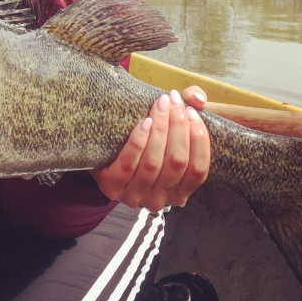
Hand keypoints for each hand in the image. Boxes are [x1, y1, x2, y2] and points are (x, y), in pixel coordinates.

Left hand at [91, 86, 210, 211]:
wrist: (102, 150)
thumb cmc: (143, 139)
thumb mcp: (169, 128)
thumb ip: (188, 110)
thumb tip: (198, 100)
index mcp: (179, 192)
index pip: (198, 171)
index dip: (199, 140)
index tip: (192, 111)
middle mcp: (160, 200)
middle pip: (176, 162)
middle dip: (178, 127)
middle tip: (173, 100)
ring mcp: (135, 195)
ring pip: (153, 163)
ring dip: (160, 130)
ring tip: (160, 105)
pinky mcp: (112, 186)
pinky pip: (128, 164)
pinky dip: (138, 142)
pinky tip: (144, 123)